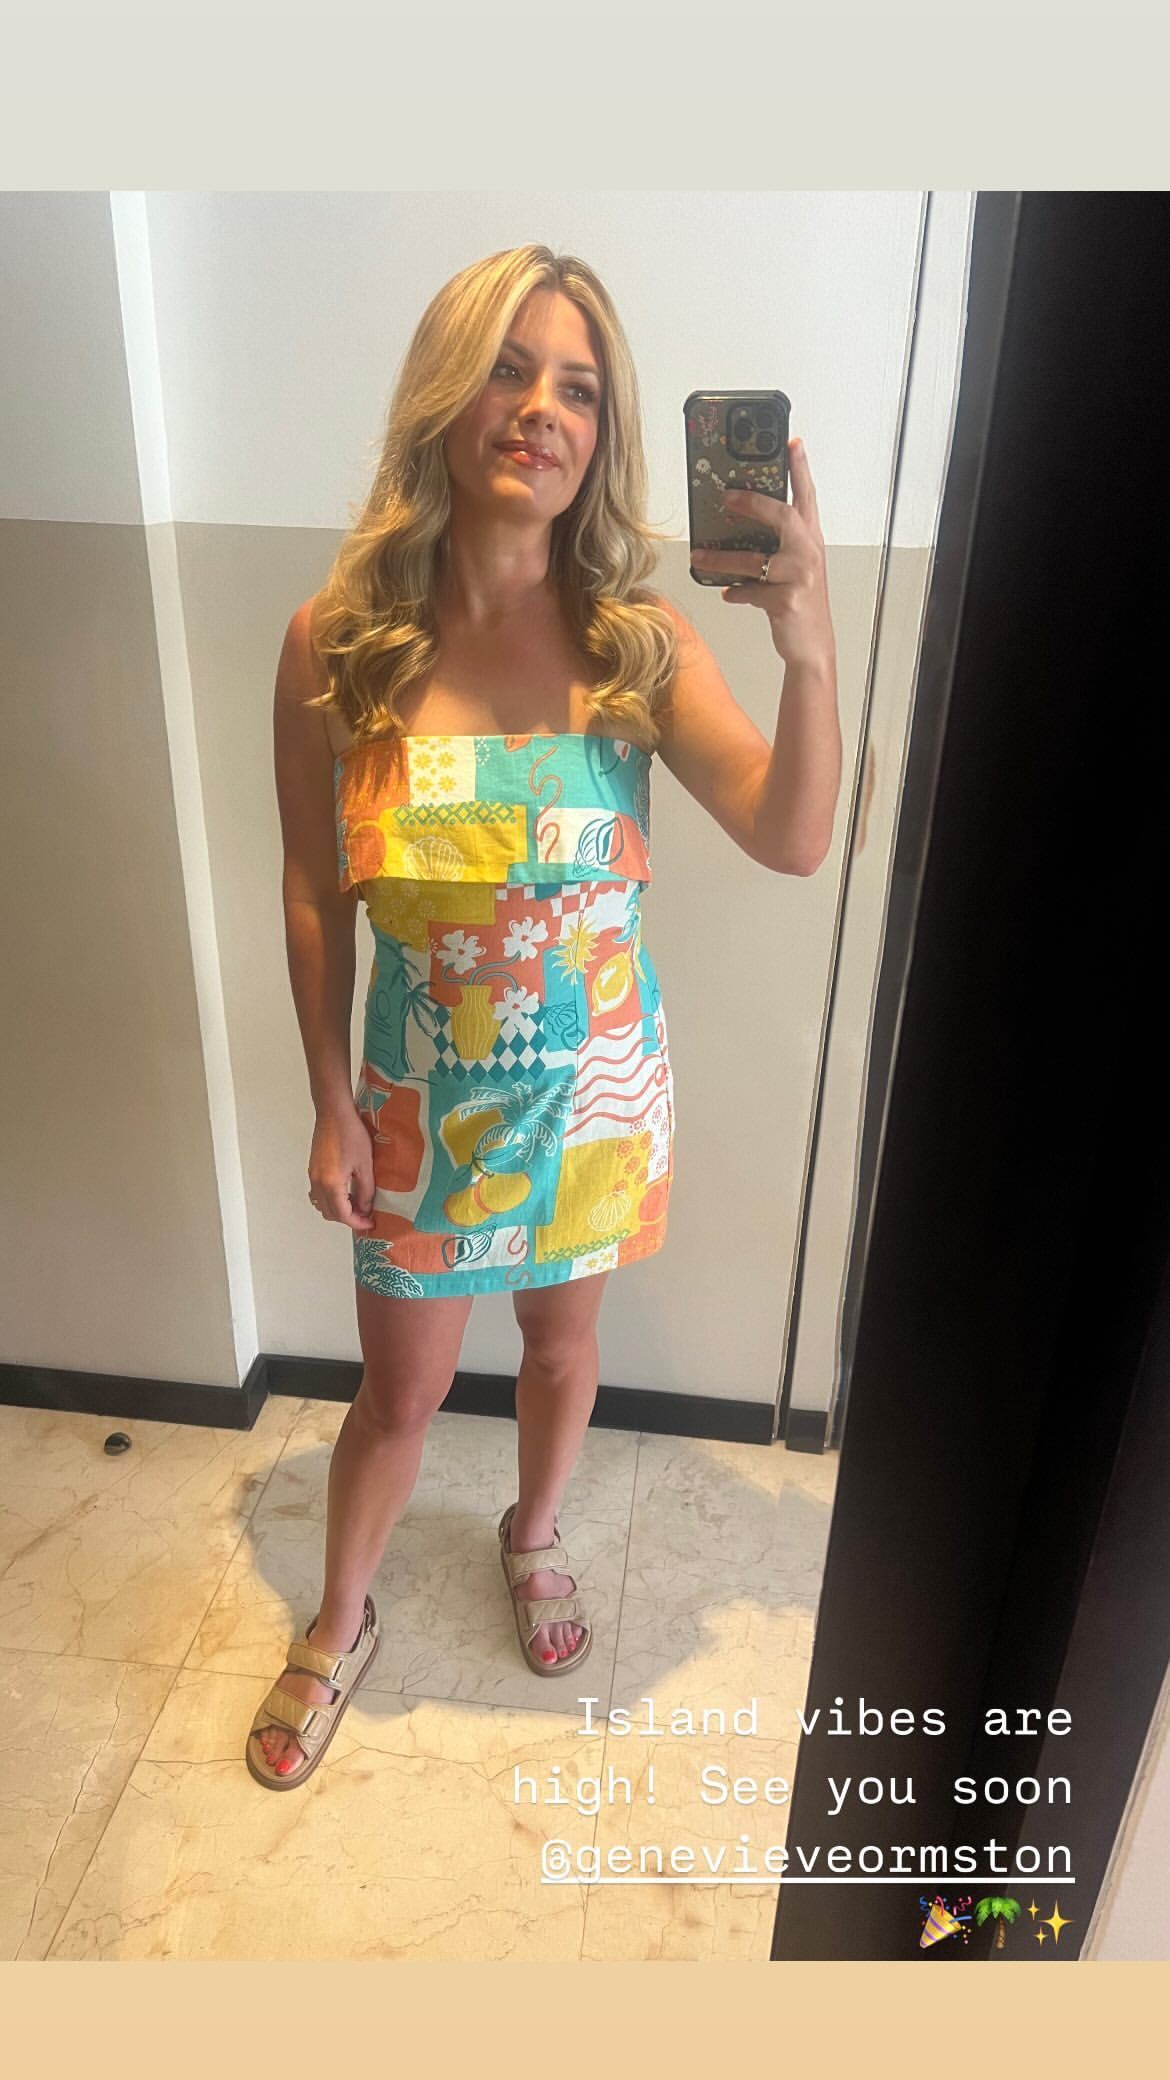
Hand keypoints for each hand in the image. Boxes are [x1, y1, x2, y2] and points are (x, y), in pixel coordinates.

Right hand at [307, 1101, 376, 1232]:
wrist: (333, 1113)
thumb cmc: (351, 1133)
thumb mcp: (365, 1164)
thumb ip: (366, 1190)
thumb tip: (366, 1208)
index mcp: (331, 1183)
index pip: (343, 1215)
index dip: (358, 1223)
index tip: (370, 1222)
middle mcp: (318, 1183)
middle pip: (330, 1213)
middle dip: (348, 1219)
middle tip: (365, 1215)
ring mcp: (313, 1176)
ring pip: (322, 1205)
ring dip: (338, 1210)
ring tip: (357, 1204)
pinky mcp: (313, 1169)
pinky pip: (318, 1194)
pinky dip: (330, 1200)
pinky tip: (345, 1192)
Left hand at [690, 437, 834, 672]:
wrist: (812, 648)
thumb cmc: (800, 604)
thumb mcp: (794, 569)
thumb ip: (775, 546)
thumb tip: (734, 527)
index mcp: (811, 541)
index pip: (807, 497)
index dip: (800, 468)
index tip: (792, 441)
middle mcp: (809, 554)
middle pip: (783, 516)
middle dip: (753, 502)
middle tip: (726, 495)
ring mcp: (800, 577)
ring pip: (754, 560)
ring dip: (722, 557)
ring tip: (699, 554)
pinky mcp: (786, 601)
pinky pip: (751, 591)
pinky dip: (735, 592)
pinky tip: (726, 592)